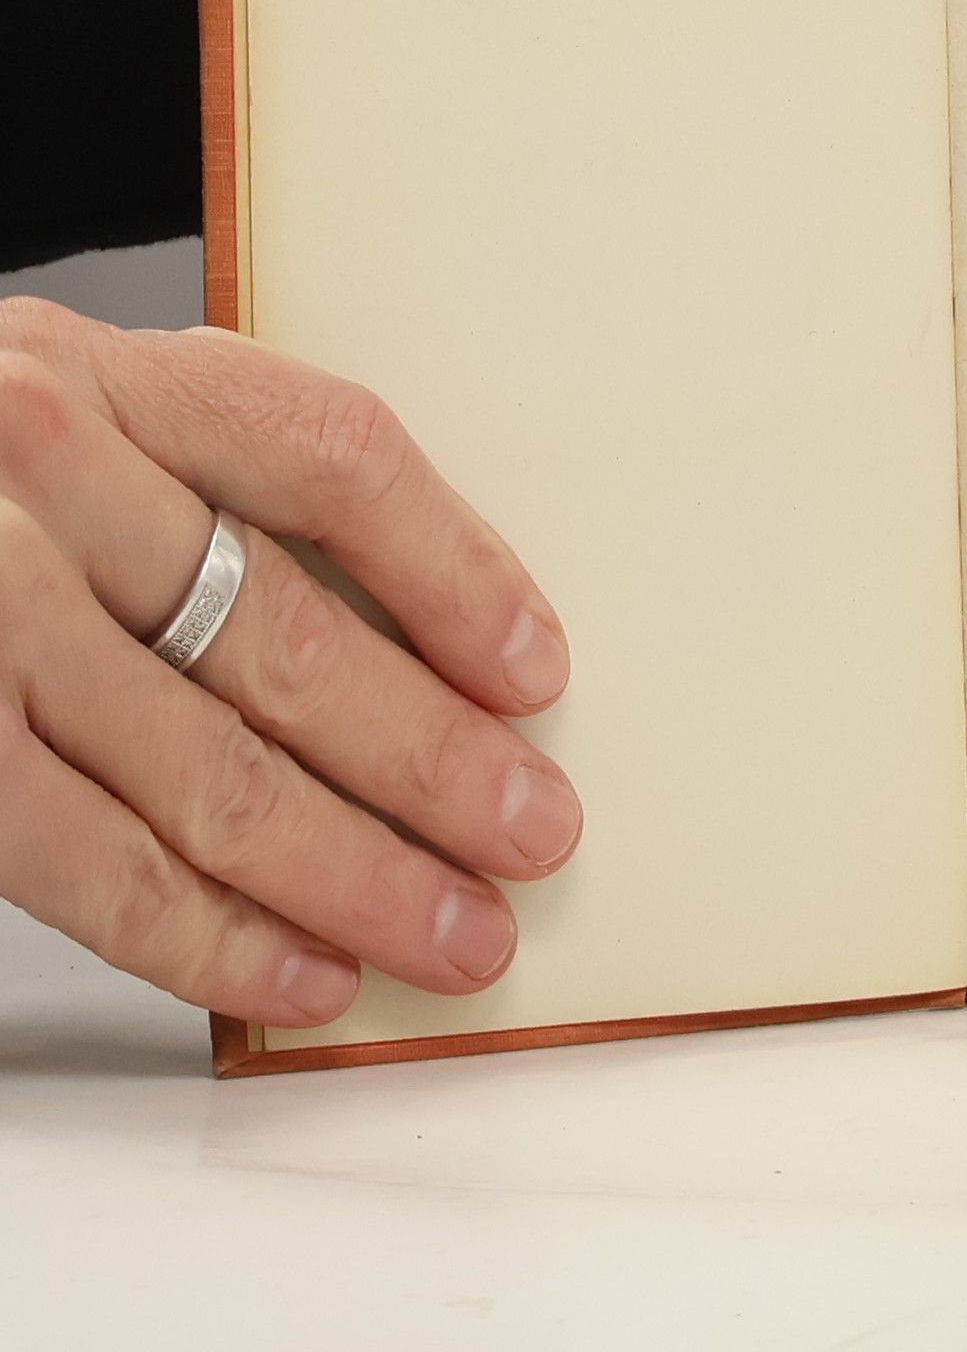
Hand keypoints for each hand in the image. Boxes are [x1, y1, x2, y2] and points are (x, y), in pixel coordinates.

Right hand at [0, 298, 580, 1027]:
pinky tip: (308, 970)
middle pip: (293, 637)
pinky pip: (99, 867)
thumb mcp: (73, 420)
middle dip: (435, 758)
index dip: (455, 572)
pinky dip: (217, 937)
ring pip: (215, 772)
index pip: (336, 461)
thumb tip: (410, 643)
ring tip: (459, 931)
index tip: (533, 668)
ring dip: (360, 874)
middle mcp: (45, 477)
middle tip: (533, 829)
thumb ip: (207, 489)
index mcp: (112, 380)